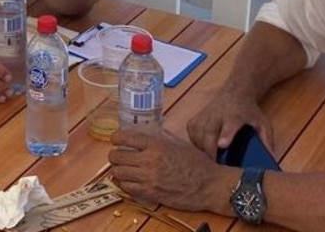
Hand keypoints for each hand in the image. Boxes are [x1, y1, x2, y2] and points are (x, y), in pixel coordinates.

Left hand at [108, 128, 230, 212]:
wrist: (210, 185)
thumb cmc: (198, 164)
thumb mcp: (179, 144)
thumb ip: (162, 137)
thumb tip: (150, 131)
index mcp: (156, 145)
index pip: (125, 138)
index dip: (116, 138)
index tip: (115, 139)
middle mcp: (149, 161)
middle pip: (117, 156)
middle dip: (115, 155)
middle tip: (117, 155)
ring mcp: (149, 179)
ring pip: (119, 173)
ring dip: (118, 170)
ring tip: (123, 168)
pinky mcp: (151, 194)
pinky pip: (128, 188)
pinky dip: (126, 184)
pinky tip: (131, 181)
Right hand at [186, 94, 272, 155]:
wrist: (236, 91)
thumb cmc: (249, 111)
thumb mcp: (263, 123)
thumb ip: (267, 140)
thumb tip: (271, 159)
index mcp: (236, 115)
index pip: (229, 125)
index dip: (225, 135)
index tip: (222, 145)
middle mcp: (218, 114)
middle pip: (209, 134)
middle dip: (210, 151)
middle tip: (216, 166)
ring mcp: (205, 114)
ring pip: (197, 135)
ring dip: (202, 149)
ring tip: (210, 158)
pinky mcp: (196, 117)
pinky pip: (191, 133)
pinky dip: (195, 143)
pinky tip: (203, 147)